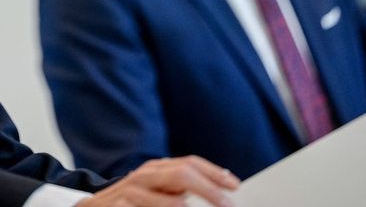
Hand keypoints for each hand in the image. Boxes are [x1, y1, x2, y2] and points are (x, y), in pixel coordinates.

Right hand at [77, 156, 239, 206]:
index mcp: (156, 169)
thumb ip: (178, 188)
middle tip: (227, 204)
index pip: (189, 163)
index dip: (214, 173)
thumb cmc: (131, 202)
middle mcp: (145, 176)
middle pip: (181, 174)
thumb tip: (217, 188)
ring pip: (169, 201)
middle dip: (209, 189)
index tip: (234, 185)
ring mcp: (131, 192)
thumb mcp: (155, 190)